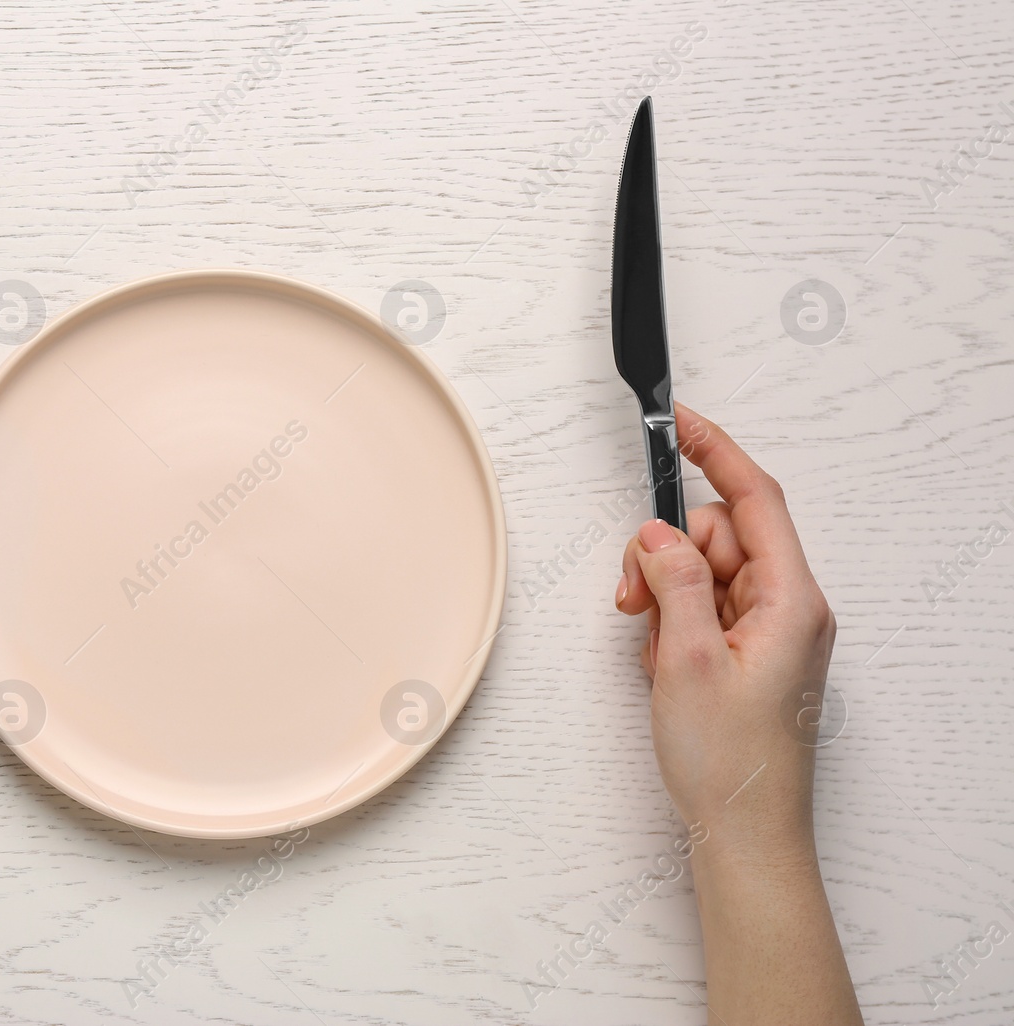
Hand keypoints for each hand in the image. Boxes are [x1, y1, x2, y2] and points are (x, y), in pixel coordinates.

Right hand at [614, 403, 836, 858]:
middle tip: (635, 601)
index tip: (679, 421)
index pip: (755, 499)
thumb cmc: (729, 760)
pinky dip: (673, 620)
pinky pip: (703, 604)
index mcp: (791, 600)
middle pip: (718, 532)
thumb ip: (672, 581)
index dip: (715, 452)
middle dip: (666, 551)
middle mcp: (789, 607)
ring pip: (703, 567)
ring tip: (651, 644)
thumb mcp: (684, 660)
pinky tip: (664, 660)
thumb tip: (657, 533)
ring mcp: (769, 629)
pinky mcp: (749, 651)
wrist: (745, 830)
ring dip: (664, 591)